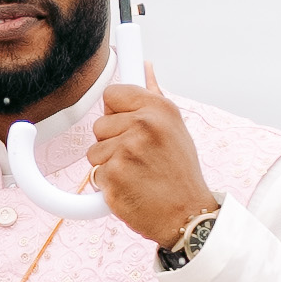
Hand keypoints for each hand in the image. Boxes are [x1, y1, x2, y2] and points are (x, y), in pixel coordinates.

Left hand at [86, 75, 216, 250]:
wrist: (186, 215)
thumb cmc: (180, 173)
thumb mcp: (175, 128)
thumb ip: (154, 96)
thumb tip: (144, 66)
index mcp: (158, 108)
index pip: (112, 93)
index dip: (117, 113)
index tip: (127, 125)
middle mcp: (143, 125)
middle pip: (99, 125)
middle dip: (113, 143)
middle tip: (139, 159)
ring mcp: (126, 150)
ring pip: (94, 152)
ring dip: (109, 166)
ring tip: (136, 174)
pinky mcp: (113, 176)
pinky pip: (95, 175)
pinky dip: (109, 186)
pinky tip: (131, 188)